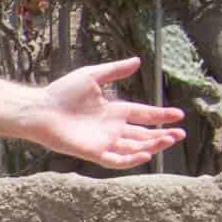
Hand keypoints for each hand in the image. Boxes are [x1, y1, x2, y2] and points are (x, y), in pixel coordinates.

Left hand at [28, 58, 184, 170]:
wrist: (40, 109)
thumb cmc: (62, 92)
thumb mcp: (92, 76)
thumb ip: (115, 70)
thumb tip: (138, 61)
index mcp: (113, 110)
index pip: (143, 115)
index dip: (161, 116)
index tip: (179, 115)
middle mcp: (111, 128)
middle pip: (143, 134)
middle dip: (162, 135)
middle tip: (180, 133)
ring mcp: (104, 141)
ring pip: (134, 148)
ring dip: (152, 145)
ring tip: (168, 140)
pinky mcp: (94, 153)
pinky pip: (116, 160)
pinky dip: (131, 159)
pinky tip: (145, 153)